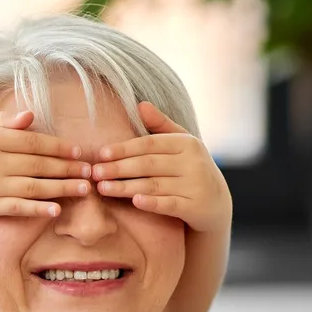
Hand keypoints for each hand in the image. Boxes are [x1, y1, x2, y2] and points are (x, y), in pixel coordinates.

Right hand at [0, 110, 91, 222]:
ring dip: (62, 188)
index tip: (79, 151)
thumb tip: (32, 115)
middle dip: (67, 168)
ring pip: (32, 187)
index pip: (32, 142)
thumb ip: (4, 120)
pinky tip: (58, 210)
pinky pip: (18, 208)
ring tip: (84, 188)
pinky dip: (38, 209)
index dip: (59, 147)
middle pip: (37, 164)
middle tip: (90, 171)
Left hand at [89, 102, 232, 238]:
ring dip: (126, 187)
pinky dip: (153, 203)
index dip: (124, 148)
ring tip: (102, 188)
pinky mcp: (195, 207)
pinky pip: (170, 204)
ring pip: (154, 185)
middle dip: (119, 168)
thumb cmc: (190, 168)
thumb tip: (140, 104)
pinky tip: (135, 202)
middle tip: (94, 172)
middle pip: (149, 164)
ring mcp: (195, 185)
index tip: (101, 153)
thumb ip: (160, 125)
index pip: (150, 144)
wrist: (217, 202)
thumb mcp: (181, 144)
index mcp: (187, 144)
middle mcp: (193, 162)